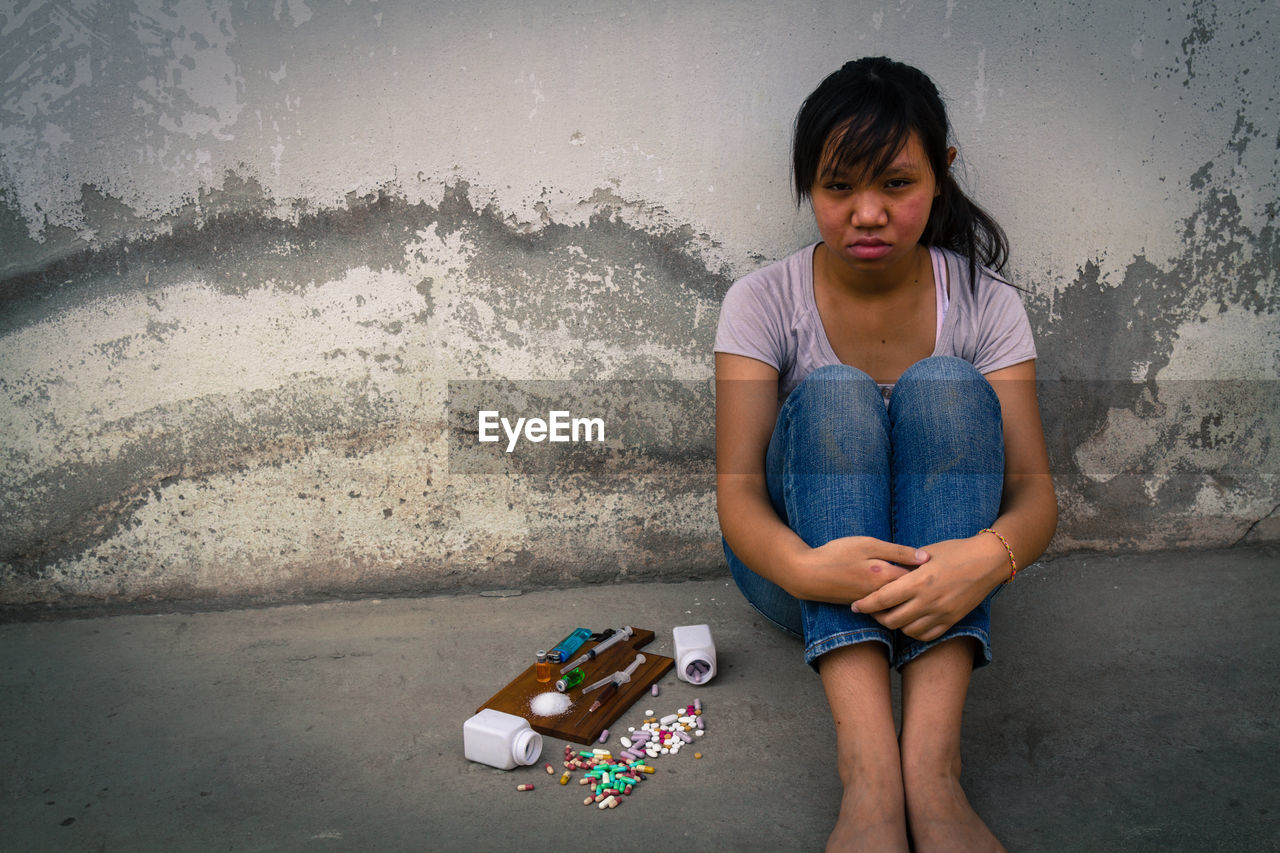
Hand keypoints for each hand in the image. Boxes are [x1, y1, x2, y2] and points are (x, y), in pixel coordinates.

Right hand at [793, 536, 927, 603]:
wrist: (807, 576)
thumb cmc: (837, 554)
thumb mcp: (867, 544)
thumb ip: (897, 551)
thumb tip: (925, 558)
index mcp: (886, 577)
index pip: (919, 579)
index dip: (932, 572)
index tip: (943, 565)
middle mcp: (883, 595)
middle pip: (912, 595)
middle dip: (926, 587)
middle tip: (939, 578)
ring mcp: (874, 603)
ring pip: (901, 602)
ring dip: (912, 596)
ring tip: (923, 587)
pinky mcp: (864, 606)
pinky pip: (887, 606)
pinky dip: (896, 600)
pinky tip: (900, 592)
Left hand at [850, 535, 1006, 640]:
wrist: (988, 561)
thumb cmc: (955, 551)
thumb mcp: (927, 553)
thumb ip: (905, 564)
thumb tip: (884, 568)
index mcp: (919, 581)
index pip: (883, 598)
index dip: (865, 604)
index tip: (855, 605)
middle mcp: (928, 601)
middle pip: (892, 620)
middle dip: (877, 617)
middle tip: (872, 610)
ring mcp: (941, 613)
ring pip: (908, 631)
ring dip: (896, 625)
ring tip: (891, 614)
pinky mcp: (952, 620)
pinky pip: (927, 635)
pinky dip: (914, 632)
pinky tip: (910, 622)